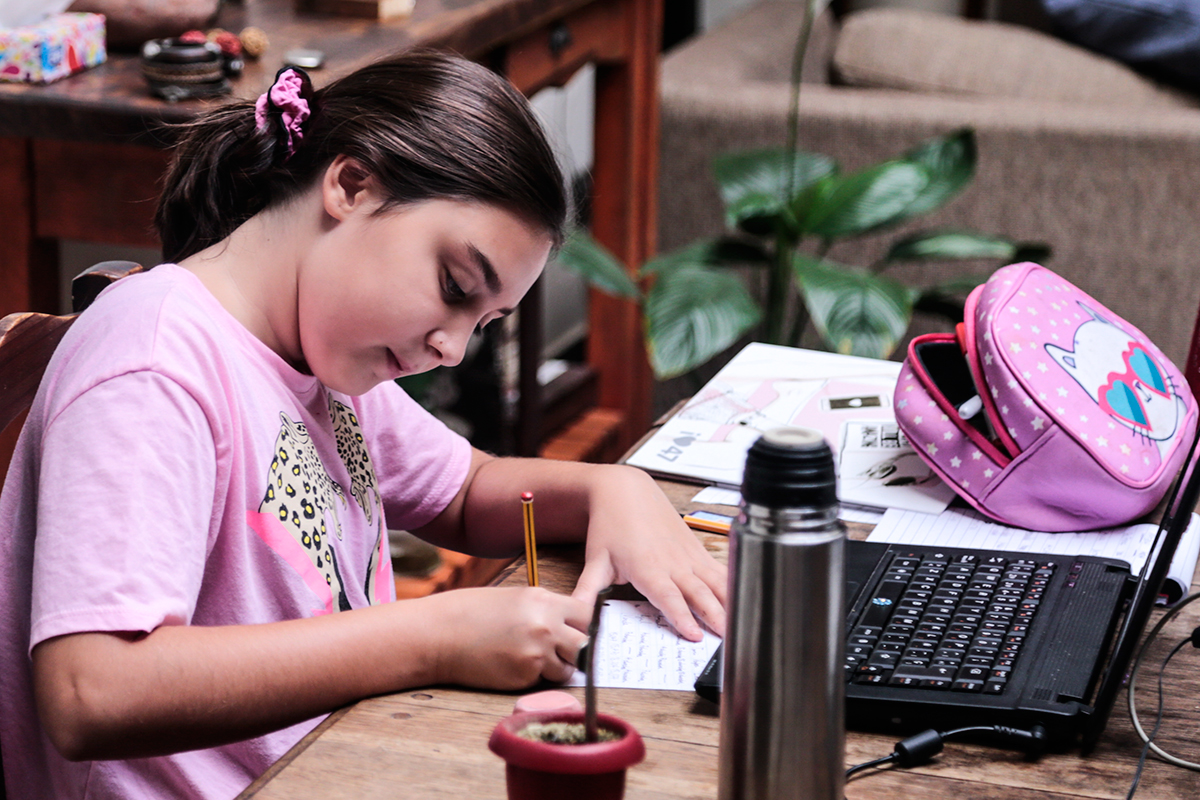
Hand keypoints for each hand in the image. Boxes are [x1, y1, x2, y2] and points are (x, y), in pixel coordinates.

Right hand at [427, 587, 591, 689]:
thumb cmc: (472, 613)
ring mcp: (537, 653)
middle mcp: (546, 626)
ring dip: (557, 667)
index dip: (585, 625)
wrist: (440, 635)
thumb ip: (545, 608)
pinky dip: (535, 677)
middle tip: (563, 651)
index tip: (580, 631)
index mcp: (544, 600)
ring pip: (568, 667)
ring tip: (532, 658)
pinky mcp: (525, 676)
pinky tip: (513, 665)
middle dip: (578, 649)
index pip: (587, 614)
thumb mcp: (515, 598)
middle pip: (586, 644)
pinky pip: (544, 680)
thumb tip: (569, 622)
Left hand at [572, 466, 727, 641]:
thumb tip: (576, 615)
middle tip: (728, 640)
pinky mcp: (696, 549)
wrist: (626, 491)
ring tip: (743, 624)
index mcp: (647, 567)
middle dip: (715, 616)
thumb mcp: (595, 560)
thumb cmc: (610, 525)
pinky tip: (745, 598)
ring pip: (714, 582)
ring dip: (729, 603)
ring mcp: (688, 556)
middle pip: (698, 593)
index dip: (682, 616)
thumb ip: (588, 591)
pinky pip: (719, 569)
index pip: (668, 596)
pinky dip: (733, 584)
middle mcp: (672, 563)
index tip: (695, 635)